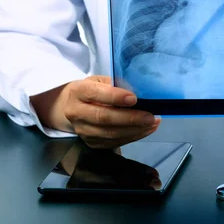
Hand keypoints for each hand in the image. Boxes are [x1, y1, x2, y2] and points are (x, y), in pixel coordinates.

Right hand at [31, 76, 159, 148]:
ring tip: (153, 123)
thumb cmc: (92, 90)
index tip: (134, 98)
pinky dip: (132, 137)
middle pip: (104, 118)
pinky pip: (114, 142)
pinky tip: (145, 130)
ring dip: (135, 130)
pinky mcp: (91, 143)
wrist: (71, 107)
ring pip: (110, 133)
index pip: (96, 94)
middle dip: (130, 118)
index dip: (115, 97)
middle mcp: (76, 112)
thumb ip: (115, 84)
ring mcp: (82, 131)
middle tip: (150, 116)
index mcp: (78, 92)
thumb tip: (139, 91)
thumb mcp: (99, 81)